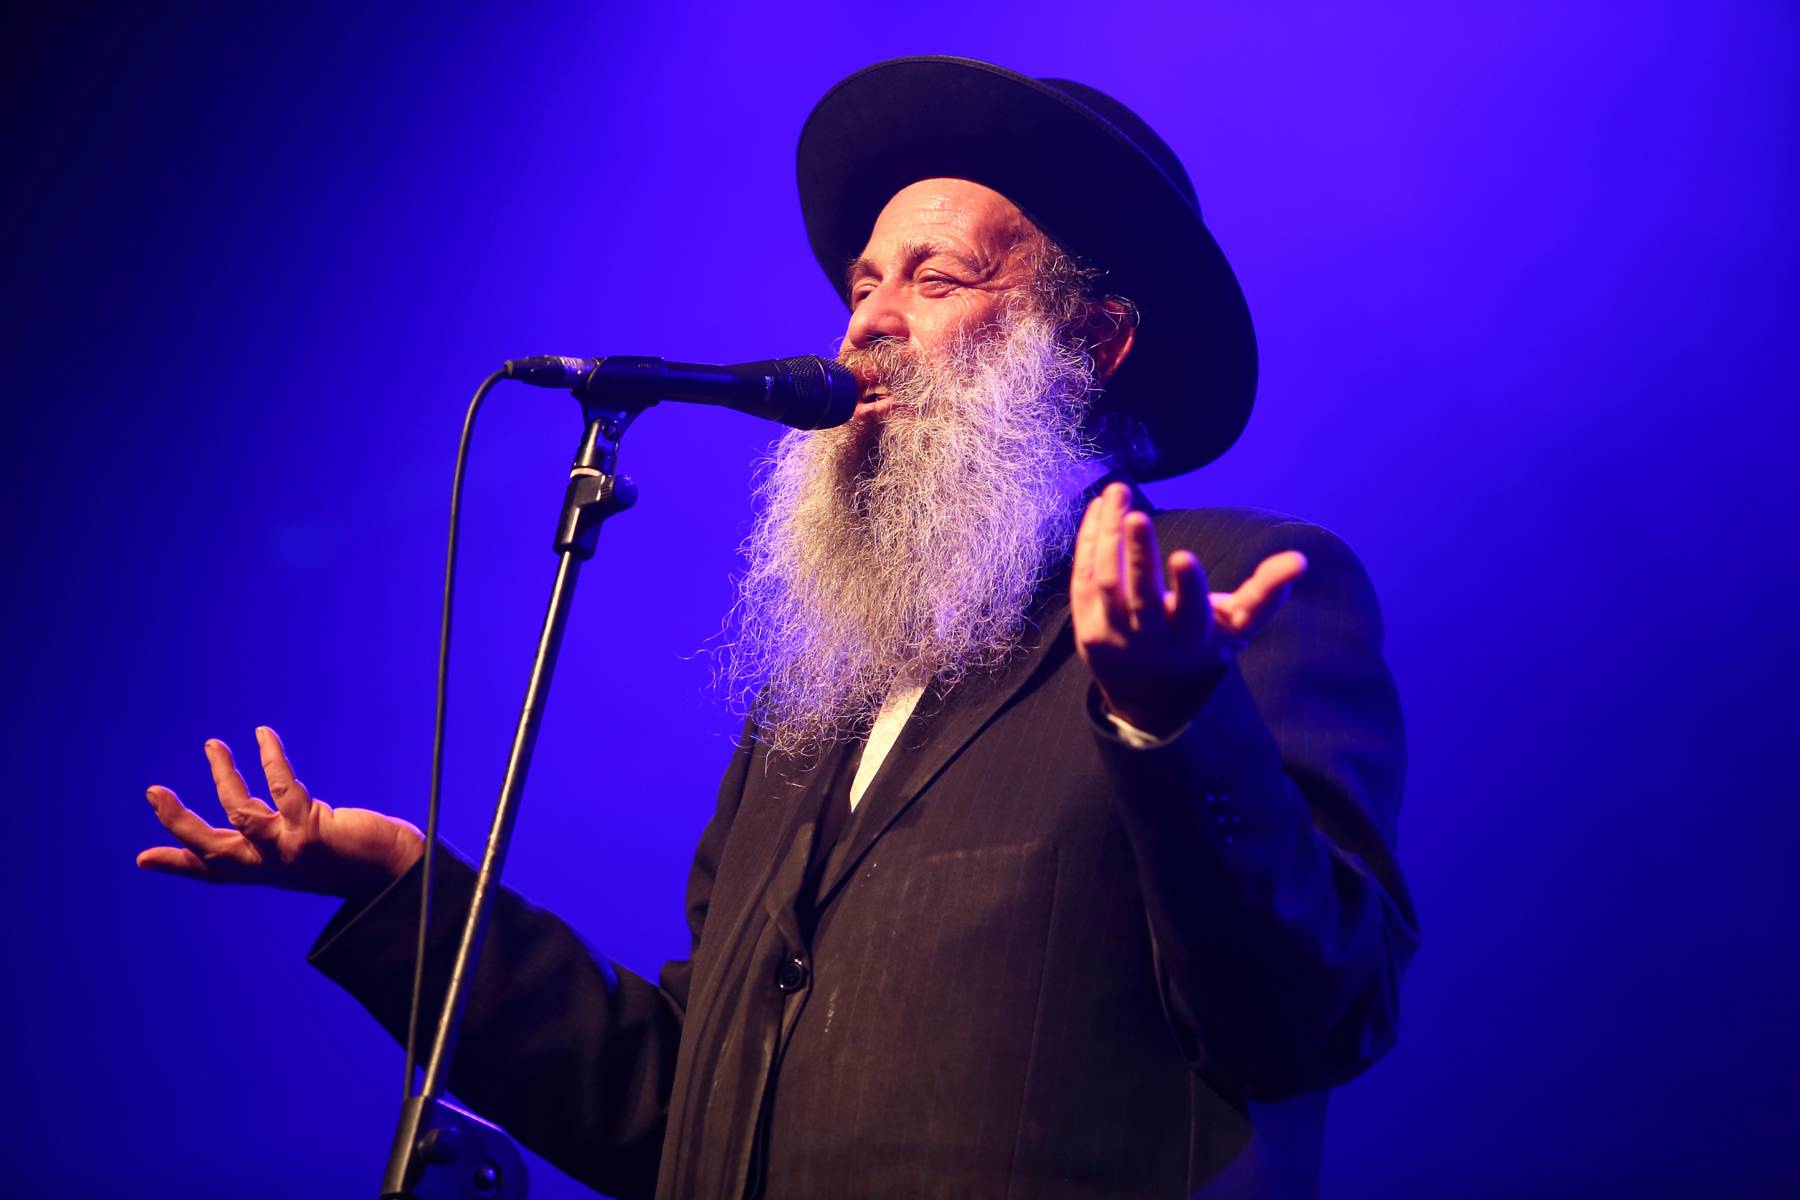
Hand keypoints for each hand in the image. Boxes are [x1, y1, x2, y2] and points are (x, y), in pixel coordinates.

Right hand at [138, 726, 423, 898]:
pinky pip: (283, 788)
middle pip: (211, 849)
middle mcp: (272, 866)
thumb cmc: (354, 858)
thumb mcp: (301, 849)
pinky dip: (270, 759)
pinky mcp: (311, 832)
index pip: (213, 871)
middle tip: (153, 793)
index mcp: (267, 871)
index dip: (178, 863)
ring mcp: (289, 851)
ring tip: (212, 745)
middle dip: (178, 822)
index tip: (143, 858)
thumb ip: (272, 833)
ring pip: (239, 814)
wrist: (396, 872)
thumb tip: (242, 812)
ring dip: (224, 776)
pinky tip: (263, 736)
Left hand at [1072, 483, 1307, 736]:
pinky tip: (1102, 507)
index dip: (1188, 588)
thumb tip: (1299, 561)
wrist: (1145, 685)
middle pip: (1139, 599)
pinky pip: (1082, 575)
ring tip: (1119, 494)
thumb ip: (1266, 593)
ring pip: (1104, 583)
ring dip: (1108, 537)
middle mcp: (1149, 640)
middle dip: (1138, 557)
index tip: (1184, 556)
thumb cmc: (1200, 642)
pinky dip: (1091, 539)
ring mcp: (1113, 633)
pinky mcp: (1086, 622)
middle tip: (1138, 516)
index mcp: (1192, 640)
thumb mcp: (1236, 626)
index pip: (1189, 615)